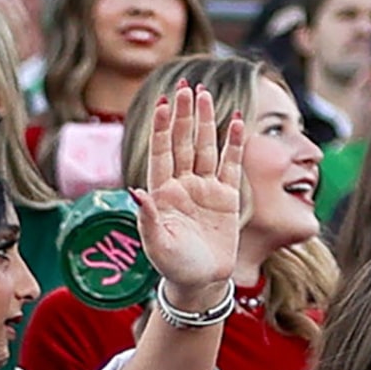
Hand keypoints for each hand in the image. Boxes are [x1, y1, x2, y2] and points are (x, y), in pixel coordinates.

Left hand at [135, 87, 246, 303]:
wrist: (200, 282)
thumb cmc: (174, 266)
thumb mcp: (158, 246)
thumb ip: (148, 219)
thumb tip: (134, 191)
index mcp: (161, 192)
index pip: (161, 153)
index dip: (161, 128)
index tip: (163, 103)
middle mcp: (182, 184)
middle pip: (182, 142)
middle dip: (183, 115)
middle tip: (186, 87)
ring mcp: (205, 189)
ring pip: (205, 148)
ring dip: (205, 121)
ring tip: (205, 94)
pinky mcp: (227, 197)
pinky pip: (231, 165)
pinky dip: (234, 144)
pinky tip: (236, 123)